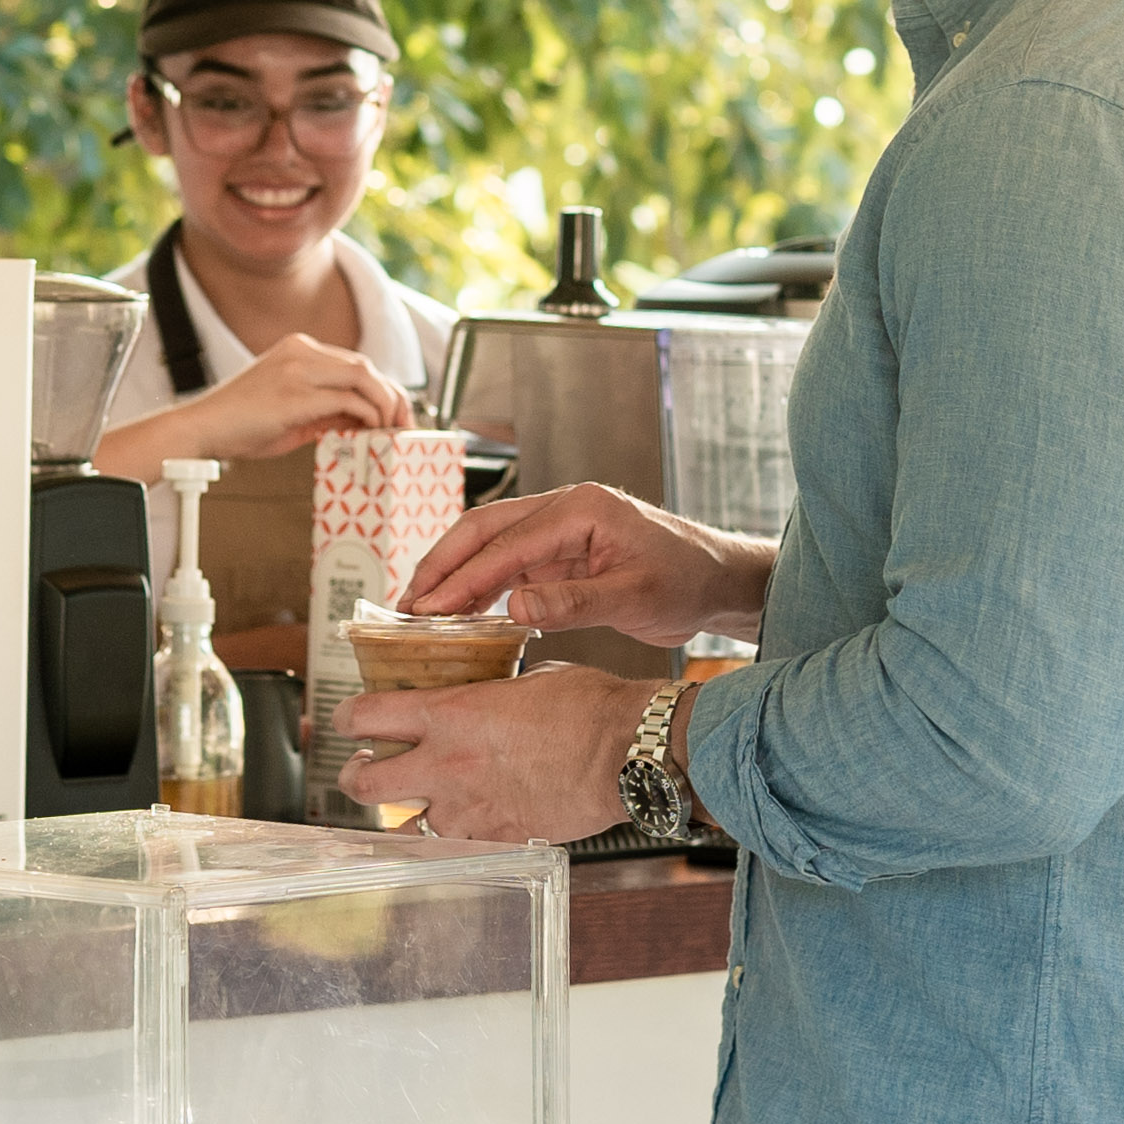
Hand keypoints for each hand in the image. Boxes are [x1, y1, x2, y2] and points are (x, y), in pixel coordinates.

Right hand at [99, 334, 408, 475]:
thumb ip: (323, 409)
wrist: (201, 429)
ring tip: (390, 431)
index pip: (354, 363)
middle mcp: (300, 352)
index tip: (394, 414)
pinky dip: (364, 416)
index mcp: (298, 349)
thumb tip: (358, 422)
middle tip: (403, 424)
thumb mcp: (289, 411)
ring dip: (384, 405)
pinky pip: (346, 399)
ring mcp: (296, 370)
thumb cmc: (239, 425)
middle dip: (391, 396)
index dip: (381, 388)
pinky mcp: (294, 395)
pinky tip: (367, 433)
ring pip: (361, 377)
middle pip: (364, 366)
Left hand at [335, 664, 650, 843]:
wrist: (626, 752)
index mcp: (450, 713)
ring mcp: (468, 808)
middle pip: (365, 781)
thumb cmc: (589, 707)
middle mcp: (446, 764)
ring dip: (402, 817)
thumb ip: (492, 695)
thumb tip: (488, 698)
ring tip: (412, 809)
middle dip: (354, 776)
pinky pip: (455, 846)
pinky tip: (463, 828)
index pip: (367, 715)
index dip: (346, 718)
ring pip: (403, 827)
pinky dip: (452, 838)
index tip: (346, 720)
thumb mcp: (529, 682)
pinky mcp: (496, 838)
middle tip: (360, 770)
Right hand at [402, 481, 770, 646]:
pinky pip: (509, 566)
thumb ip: (575, 602)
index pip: (507, 542)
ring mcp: (560, 530)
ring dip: (454, 576)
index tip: (426, 608)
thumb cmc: (687, 581)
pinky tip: (459, 615)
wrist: (719, 581)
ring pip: (490, 546)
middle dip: (441, 565)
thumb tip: (514, 607)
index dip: (462, 577)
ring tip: (419, 612)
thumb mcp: (635, 598)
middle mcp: (564, 510)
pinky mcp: (561, 554)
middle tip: (405, 606)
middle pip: (484, 530)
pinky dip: (480, 588)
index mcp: (581, 508)